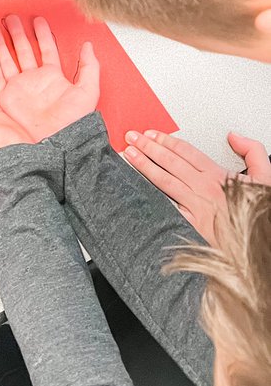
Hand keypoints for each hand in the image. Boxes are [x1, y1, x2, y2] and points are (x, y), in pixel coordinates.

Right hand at [0, 16, 99, 141]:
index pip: (46, 48)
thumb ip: (89, 67)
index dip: (42, 33)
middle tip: (9, 17)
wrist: (55, 143)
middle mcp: (34, 80)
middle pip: (23, 50)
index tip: (36, 19)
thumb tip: (89, 45)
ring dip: (0, 44)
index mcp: (52, 77)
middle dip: (16, 33)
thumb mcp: (87, 92)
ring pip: (7, 60)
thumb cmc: (73, 122)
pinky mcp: (7, 98)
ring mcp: (19, 88)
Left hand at [122, 130, 270, 242]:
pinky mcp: (191, 227)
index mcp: (219, 177)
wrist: (262, 251)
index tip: (151, 134)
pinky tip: (137, 187)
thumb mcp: (266, 178)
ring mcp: (196, 209)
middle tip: (131, 137)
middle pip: (170, 162)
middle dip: (148, 147)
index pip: (186, 152)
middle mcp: (205, 190)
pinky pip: (167, 207)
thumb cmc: (260, 215)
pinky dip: (151, 195)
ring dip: (144, 165)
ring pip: (164, 181)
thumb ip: (252, 152)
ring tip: (129, 154)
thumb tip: (233, 136)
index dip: (166, 140)